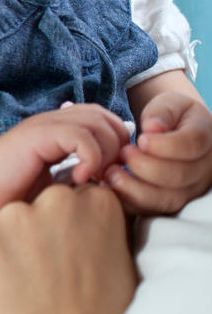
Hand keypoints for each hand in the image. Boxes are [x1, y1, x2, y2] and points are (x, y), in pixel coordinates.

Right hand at [0, 103, 129, 218]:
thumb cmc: (10, 192)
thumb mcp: (54, 182)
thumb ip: (79, 173)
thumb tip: (112, 183)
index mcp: (59, 128)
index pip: (106, 120)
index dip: (117, 145)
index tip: (109, 176)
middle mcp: (55, 119)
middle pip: (108, 118)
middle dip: (117, 149)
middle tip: (105, 178)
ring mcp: (46, 124)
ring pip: (99, 123)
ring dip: (106, 154)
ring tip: (93, 179)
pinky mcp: (38, 135)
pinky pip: (81, 137)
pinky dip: (90, 158)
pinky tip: (77, 178)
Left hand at [0, 185, 133, 313]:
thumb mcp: (119, 268)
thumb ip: (95, 237)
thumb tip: (78, 236)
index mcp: (97, 204)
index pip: (71, 203)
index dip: (65, 237)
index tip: (68, 264)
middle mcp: (54, 200)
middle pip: (33, 211)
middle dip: (32, 239)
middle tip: (42, 283)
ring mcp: (11, 217)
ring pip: (0, 230)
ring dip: (2, 255)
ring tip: (20, 296)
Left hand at [108, 90, 211, 213]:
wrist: (174, 132)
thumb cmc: (170, 117)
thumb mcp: (169, 103)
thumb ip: (162, 111)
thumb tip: (153, 127)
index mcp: (205, 137)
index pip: (191, 144)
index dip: (164, 145)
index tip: (141, 138)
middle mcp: (203, 167)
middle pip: (180, 175)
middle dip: (145, 166)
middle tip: (124, 153)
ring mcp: (189, 188)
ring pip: (168, 199)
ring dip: (135, 188)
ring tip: (112, 173)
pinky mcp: (171, 201)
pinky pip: (152, 210)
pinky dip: (129, 202)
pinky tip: (111, 186)